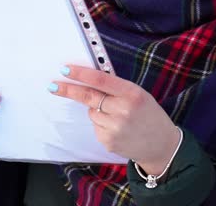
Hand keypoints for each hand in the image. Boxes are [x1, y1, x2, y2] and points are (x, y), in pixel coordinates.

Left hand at [50, 65, 180, 174]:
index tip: (65, 70)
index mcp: (132, 93)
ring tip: (117, 116)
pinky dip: (101, 124)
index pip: (101, 80)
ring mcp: (114, 128)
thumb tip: (88, 78)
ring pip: (91, 112)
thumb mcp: (139, 95)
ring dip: (96, 110)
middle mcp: (123, 110)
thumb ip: (117, 87)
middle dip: (68, 90)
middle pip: (88, 96)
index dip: (81, 74)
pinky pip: (95, 126)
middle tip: (54, 86)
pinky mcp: (108, 141)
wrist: (162, 145)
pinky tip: (117, 128)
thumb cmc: (149, 115)